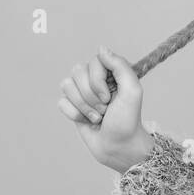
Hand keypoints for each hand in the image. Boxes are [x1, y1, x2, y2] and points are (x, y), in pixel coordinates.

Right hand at [56, 46, 151, 172]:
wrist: (117, 146)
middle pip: (77, 71)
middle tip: (105, 108)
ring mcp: (82, 92)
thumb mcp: (132, 91)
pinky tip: (87, 121)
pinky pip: (61, 102)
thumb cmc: (128, 120)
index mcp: (111, 72)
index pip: (94, 61)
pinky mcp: (72, 106)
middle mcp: (95, 79)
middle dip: (90, 95)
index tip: (109, 97)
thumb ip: (120, 66)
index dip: (98, 80)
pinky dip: (74, 114)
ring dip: (84, 106)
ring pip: (66, 85)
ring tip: (98, 117)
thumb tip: (101, 48)